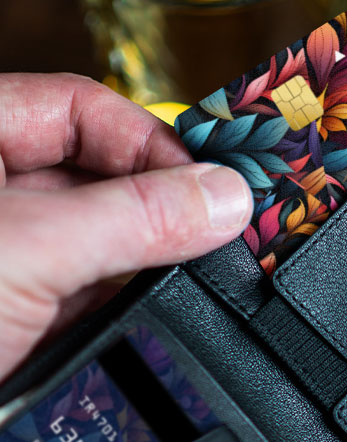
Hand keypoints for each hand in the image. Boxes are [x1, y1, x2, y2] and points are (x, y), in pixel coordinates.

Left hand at [0, 73, 251, 381]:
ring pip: (110, 244)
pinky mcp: (33, 320)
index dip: (149, 142)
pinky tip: (161, 315)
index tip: (208, 186)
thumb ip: (133, 220)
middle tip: (217, 231)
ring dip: (155, 262)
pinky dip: (139, 308)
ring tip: (195, 277)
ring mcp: (17, 262)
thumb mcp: (26, 250)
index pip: (79, 111)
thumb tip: (221, 200)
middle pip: (103, 178)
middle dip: (163, 205)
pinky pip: (103, 300)